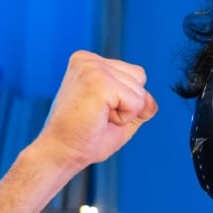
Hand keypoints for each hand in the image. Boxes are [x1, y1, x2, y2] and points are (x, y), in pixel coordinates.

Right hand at [33, 50, 157, 172]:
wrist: (61, 153)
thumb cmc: (86, 137)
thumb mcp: (121, 115)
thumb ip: (140, 102)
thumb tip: (150, 100)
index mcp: (89, 62)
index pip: (135, 74)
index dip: (126, 100)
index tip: (98, 110)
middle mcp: (89, 59)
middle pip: (140, 77)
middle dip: (128, 104)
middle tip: (98, 115)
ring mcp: (92, 67)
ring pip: (140, 91)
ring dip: (125, 112)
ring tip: (97, 116)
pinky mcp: (99, 81)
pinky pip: (137, 102)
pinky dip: (124, 118)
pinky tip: (99, 118)